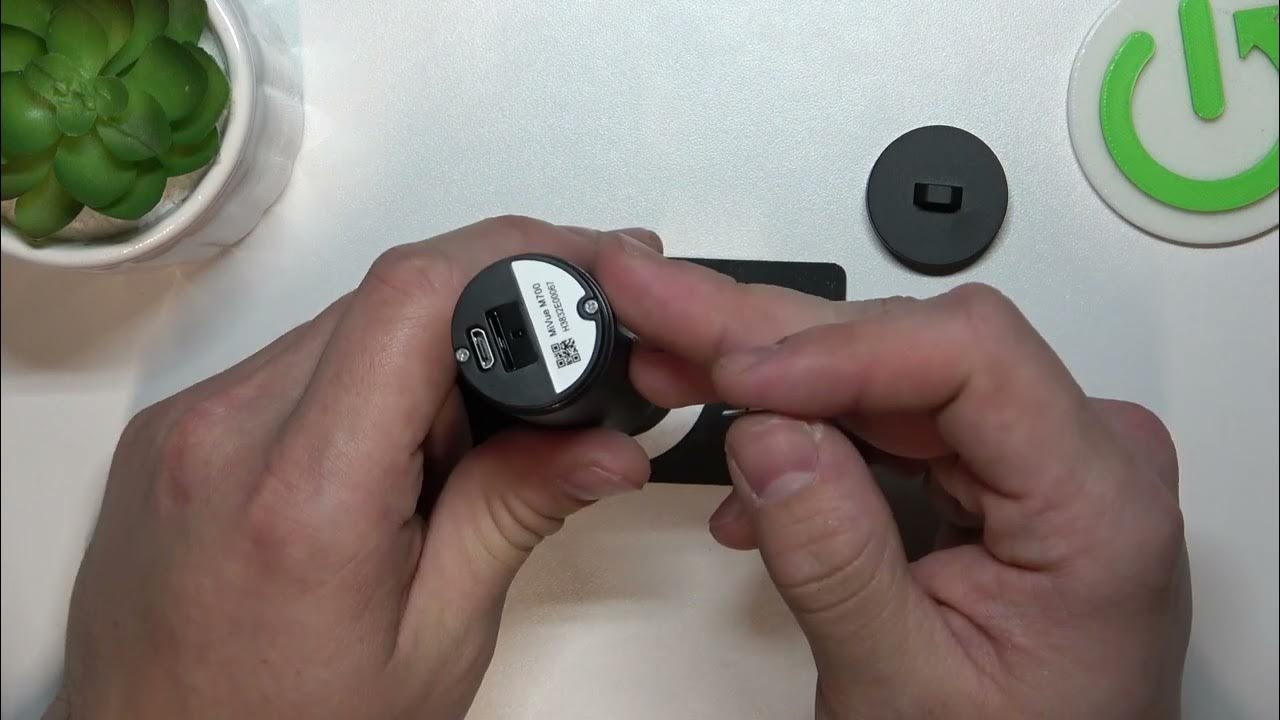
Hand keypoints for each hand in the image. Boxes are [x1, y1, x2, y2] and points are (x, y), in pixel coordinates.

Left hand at [55, 218, 657, 719]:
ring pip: (342, 326)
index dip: (517, 254)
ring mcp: (185, 426)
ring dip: (421, 361)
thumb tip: (603, 444)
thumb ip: (516, 517)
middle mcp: (224, 435)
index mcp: (303, 494)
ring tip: (443, 466)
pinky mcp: (171, 430)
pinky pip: (291, 363)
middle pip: (386, 302)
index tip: (587, 267)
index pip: (413, 297)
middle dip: (486, 321)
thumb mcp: (436, 642)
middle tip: (543, 395)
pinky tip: (381, 465)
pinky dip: (362, 385)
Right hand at [596, 236, 1190, 718]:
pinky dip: (802, 428)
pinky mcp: (988, 467)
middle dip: (767, 335)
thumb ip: (835, 562)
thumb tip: (765, 433)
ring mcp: (1033, 454)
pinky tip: (738, 453)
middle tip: (657, 300)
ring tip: (670, 360)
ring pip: (883, 371)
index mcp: (1098, 507)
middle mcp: (1081, 454)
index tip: (737, 373)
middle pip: (912, 346)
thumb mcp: (906, 687)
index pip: (972, 358)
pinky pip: (884, 417)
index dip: (841, 349)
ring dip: (767, 371)